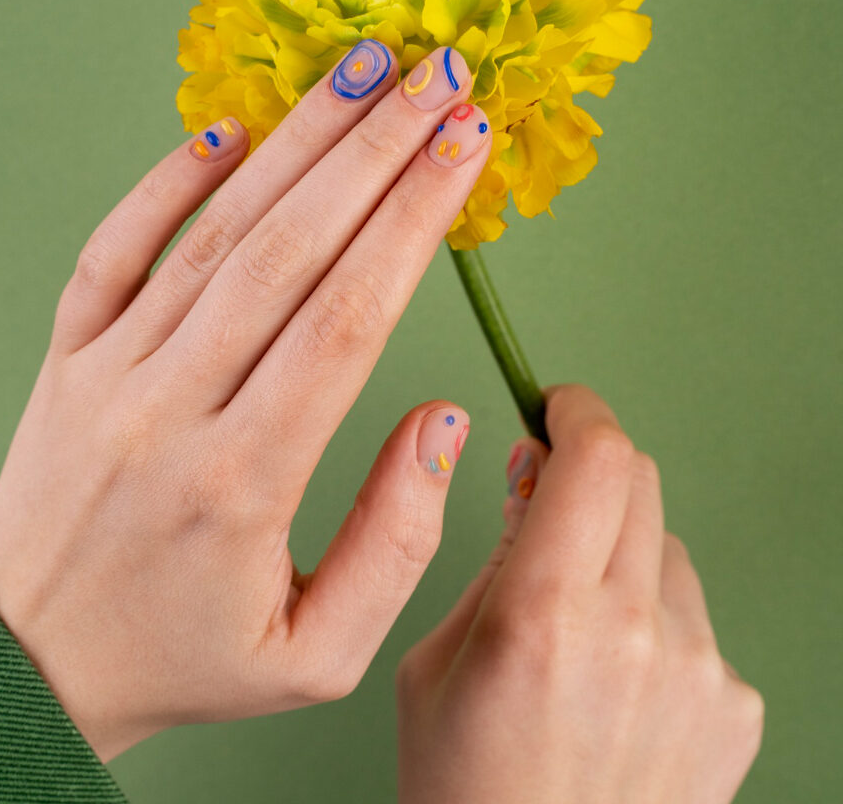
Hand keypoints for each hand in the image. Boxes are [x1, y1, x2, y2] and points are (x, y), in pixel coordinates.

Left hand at [0, 40, 490, 761]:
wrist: (29, 664)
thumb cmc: (184, 658)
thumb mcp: (316, 653)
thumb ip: (396, 540)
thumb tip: (441, 419)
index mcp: (243, 478)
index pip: (348, 317)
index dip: (414, 220)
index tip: (465, 144)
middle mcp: (170, 406)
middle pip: (290, 250)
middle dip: (375, 151)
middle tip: (438, 74)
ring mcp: (108, 371)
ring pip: (214, 233)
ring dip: (295, 142)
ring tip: (360, 70)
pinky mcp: (67, 358)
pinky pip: (113, 248)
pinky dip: (167, 181)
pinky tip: (227, 129)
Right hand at [396, 384, 764, 803]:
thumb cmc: (465, 787)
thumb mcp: (437, 659)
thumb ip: (496, 555)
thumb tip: (535, 471)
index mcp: (545, 615)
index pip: (595, 457)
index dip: (577, 412)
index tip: (558, 405)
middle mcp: (636, 635)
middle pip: (639, 480)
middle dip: (590, 472)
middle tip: (551, 500)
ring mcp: (698, 674)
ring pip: (668, 546)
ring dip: (622, 550)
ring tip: (578, 621)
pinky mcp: (733, 707)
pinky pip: (694, 616)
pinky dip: (654, 619)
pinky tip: (617, 678)